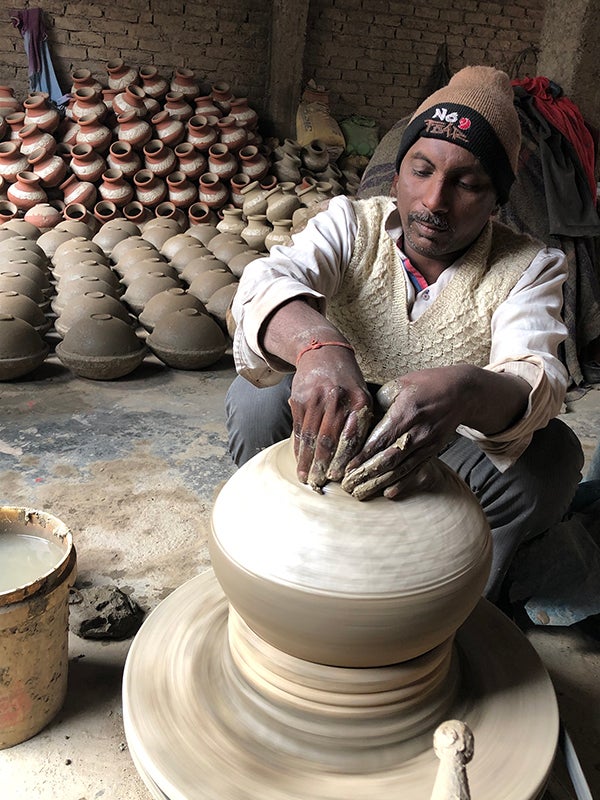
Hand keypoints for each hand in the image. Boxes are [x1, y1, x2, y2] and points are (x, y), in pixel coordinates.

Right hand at [289, 346, 372, 490]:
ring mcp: (315, 399)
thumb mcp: (362, 396)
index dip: (344, 460)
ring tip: (306, 478)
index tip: (340, 478)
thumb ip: (361, 423)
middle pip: (328, 440)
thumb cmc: (347, 381)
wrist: (323, 352)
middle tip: (320, 484)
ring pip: (311, 437)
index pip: (351, 437)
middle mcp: (336, 400)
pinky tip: (299, 460)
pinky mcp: (299, 399)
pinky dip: (298, 447)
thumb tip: (359, 458)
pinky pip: (298, 429)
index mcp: (359, 401)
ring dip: (307, 461)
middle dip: (323, 465)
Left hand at [342, 367, 468, 499]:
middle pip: (388, 459)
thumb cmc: (426, 384)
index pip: (380, 440)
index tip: (346, 469)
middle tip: (347, 486)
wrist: (461, 392)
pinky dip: (402, 483)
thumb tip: (357, 419)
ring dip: (379, 483)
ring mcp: (427, 442)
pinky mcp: (433, 449)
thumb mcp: (399, 385)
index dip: (362, 457)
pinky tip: (389, 493)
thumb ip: (377, 402)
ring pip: (400, 468)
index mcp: (405, 412)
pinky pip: (416, 469)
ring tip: (361, 493)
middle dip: (366, 475)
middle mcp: (417, 431)